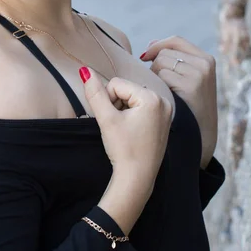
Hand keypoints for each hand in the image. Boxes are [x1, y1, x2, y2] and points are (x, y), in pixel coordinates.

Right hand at [80, 67, 172, 184]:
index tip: (112, 120)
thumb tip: (85, 70)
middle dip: (116, 105)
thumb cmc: (123, 150)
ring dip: (123, 110)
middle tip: (118, 127)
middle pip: (126, 90)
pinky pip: (142, 107)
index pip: (117, 84)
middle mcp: (163, 101)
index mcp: (152, 98)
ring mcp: (166, 111)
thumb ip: (95, 93)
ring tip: (125, 130)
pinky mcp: (164, 120)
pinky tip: (132, 132)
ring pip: (132, 98)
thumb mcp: (107, 119)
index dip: (107, 100)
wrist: (137, 179)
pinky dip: (132, 116)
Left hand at [139, 36, 217, 168]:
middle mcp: (204, 64)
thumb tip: (151, 44)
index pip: (175, 40)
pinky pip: (161, 76)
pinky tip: (165, 98)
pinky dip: (157, 86)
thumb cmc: (188, 107)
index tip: (144, 56)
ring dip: (155, 77)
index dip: (157, 45)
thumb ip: (174, 60)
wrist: (199, 137)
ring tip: (164, 93)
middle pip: (164, 53)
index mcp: (206, 59)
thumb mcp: (189, 80)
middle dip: (155, 66)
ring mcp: (199, 74)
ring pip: (160, 63)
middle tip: (159, 86)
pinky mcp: (190, 85)